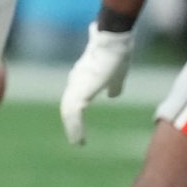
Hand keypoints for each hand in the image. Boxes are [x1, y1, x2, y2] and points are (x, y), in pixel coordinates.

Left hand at [58, 23, 133, 144]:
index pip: (75, 98)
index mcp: (83, 77)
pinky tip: (78, 139)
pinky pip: (73, 115)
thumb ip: (114, 86)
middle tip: (76, 140)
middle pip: (68, 106)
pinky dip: (75, 128)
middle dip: (71, 124)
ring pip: (68, 112)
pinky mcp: (79, 92)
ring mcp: (75, 85)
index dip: (76, 113)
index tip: (78, 126)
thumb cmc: (116, 56)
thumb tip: (112, 96)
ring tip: (77, 142)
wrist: (113, 44)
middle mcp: (76, 81)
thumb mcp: (118, 76)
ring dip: (72, 129)